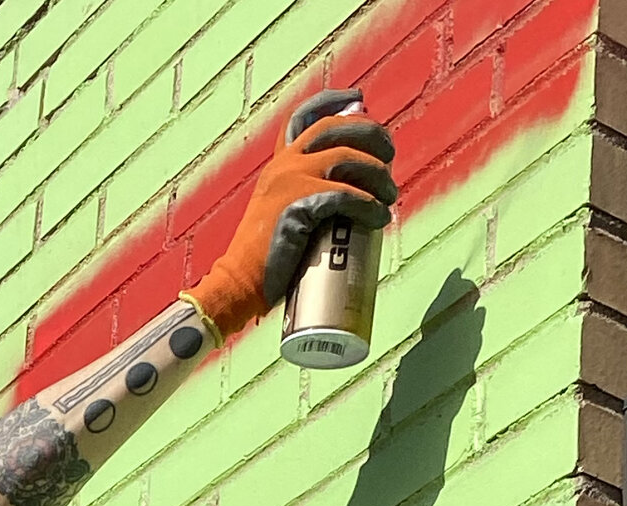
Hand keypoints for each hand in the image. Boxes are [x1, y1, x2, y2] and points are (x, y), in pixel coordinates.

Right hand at [190, 90, 396, 343]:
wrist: (238, 285)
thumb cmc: (265, 262)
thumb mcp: (283, 216)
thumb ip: (307, 198)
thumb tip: (351, 199)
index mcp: (279, 164)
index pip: (304, 116)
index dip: (334, 101)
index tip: (359, 100)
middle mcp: (284, 164)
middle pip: (335, 128)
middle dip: (370, 134)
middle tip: (389, 155)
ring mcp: (290, 181)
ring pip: (346, 157)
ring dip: (376, 173)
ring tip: (389, 195)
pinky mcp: (297, 205)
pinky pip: (344, 195)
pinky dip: (367, 205)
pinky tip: (379, 218)